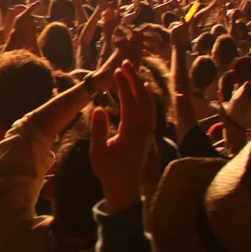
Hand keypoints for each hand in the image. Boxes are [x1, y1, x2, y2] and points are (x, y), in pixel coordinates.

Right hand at [90, 64, 155, 211]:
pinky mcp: (148, 134)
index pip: (130, 103)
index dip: (124, 86)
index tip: (117, 72)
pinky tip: (146, 89)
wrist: (125, 187)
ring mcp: (148, 132)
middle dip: (134, 80)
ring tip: (134, 72)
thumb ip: (98, 130)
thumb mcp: (98, 152)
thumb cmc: (108, 171)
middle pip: (142, 99)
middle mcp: (144, 130)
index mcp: (131, 133)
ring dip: (142, 86)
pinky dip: (150, 98)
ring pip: (150, 104)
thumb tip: (97, 108)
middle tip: (126, 64)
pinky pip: (152, 111)